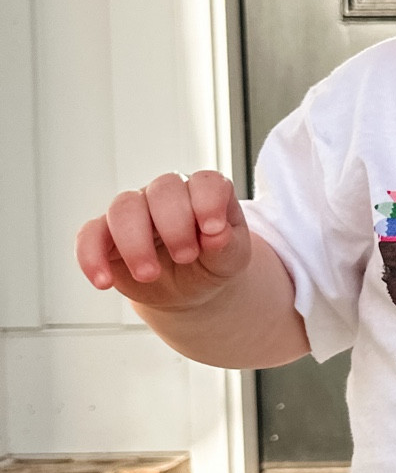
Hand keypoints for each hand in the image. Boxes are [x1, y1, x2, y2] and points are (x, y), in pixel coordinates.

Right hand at [77, 170, 251, 311]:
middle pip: (162, 190)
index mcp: (203, 194)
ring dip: (135, 242)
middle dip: (174, 225)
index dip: (208, 201)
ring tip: (149, 274)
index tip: (214, 230)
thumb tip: (218, 234)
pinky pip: (89, 235)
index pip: (204, 182)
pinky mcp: (106, 235)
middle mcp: (167, 195)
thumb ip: (226, 244)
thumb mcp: (230, 259)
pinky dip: (91, 258)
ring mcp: (134, 211)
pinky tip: (104, 282)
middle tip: (186, 257)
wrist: (191, 291)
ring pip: (123, 207)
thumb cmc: (212, 264)